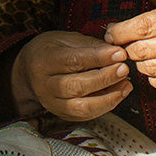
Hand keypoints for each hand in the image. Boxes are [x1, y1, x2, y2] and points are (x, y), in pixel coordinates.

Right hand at [11, 31, 132, 120]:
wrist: (29, 74)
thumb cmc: (51, 51)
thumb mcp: (65, 40)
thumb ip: (90, 45)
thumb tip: (117, 53)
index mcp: (44, 61)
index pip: (74, 61)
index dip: (99, 58)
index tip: (120, 54)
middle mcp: (45, 86)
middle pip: (78, 86)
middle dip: (105, 79)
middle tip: (124, 69)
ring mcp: (53, 104)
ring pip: (83, 107)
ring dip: (109, 97)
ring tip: (126, 85)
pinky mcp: (63, 115)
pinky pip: (87, 115)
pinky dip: (105, 106)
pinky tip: (118, 94)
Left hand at [104, 2, 155, 96]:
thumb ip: (153, 22)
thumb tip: (115, 34)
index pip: (143, 26)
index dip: (121, 33)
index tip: (111, 36)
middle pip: (143, 50)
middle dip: (130, 51)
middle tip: (129, 51)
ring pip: (151, 69)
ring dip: (142, 67)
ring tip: (146, 61)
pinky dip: (154, 81)